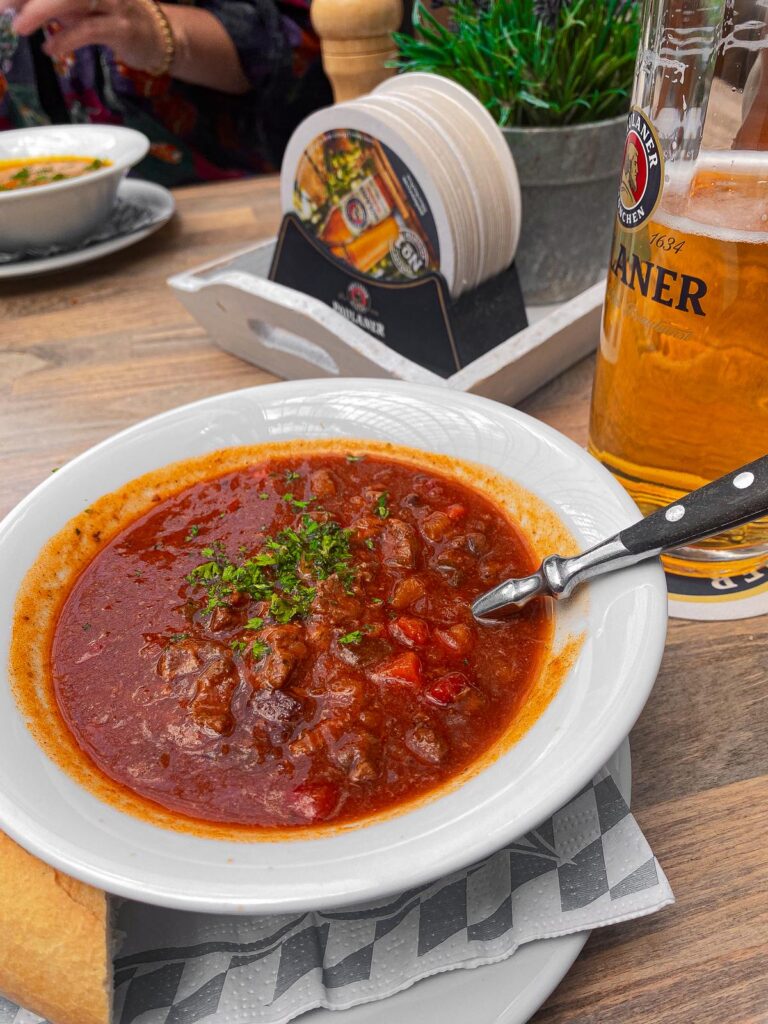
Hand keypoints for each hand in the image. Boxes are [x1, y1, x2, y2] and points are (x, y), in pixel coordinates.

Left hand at [2, 0, 166, 71]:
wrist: (161, 35)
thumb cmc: (115, 16)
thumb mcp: (80, 5)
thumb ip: (53, 5)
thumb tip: (17, 6)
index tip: (5, 3)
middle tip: (2, 7)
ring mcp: (112, 2)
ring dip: (41, 11)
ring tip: (20, 28)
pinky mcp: (122, 28)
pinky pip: (89, 30)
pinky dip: (67, 39)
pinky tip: (51, 49)